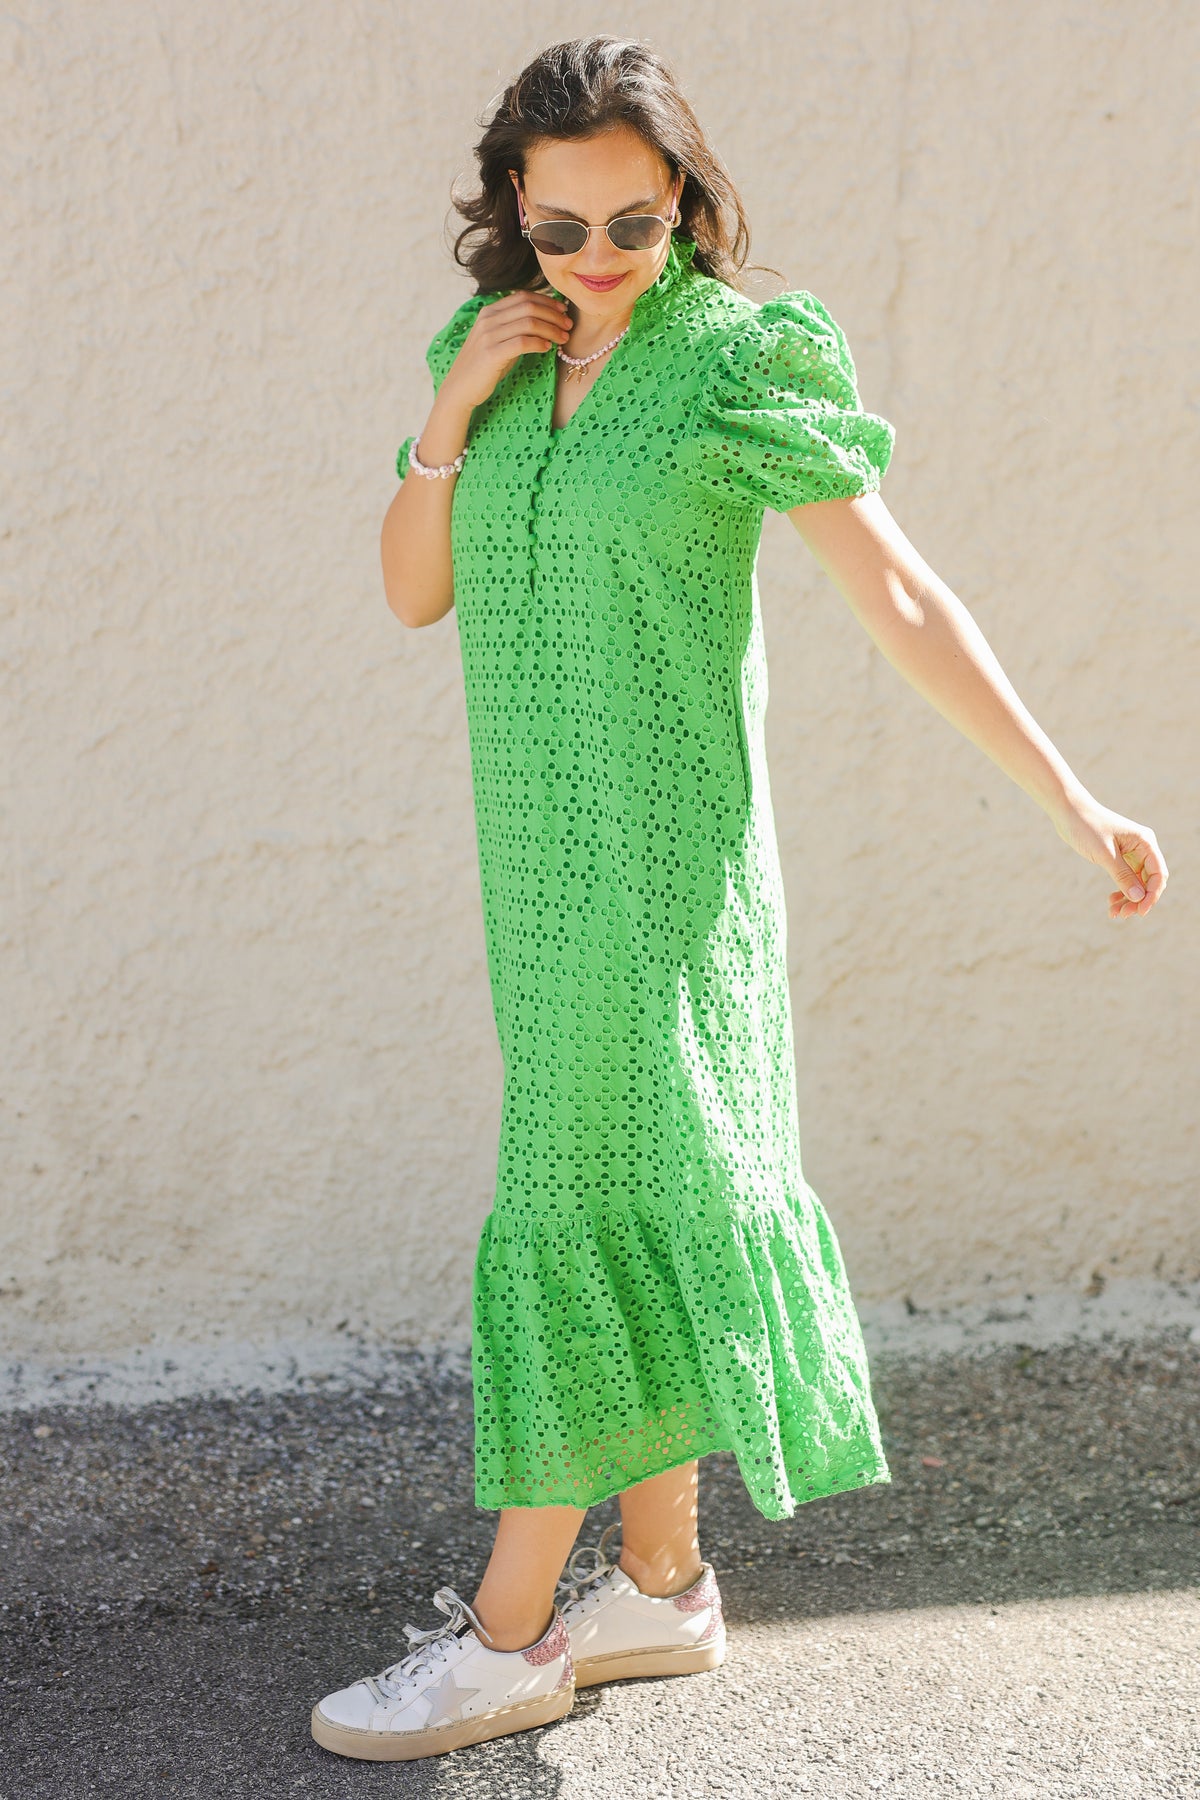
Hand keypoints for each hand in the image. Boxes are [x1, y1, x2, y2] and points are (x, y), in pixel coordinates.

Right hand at [439, 289, 571, 410]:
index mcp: (489, 312)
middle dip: (553, 314)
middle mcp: (488, 319)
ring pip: (528, 323)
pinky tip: (547, 348)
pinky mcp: (491, 354)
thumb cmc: (484, 366)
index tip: (563, 310)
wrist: (460, 389)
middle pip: (529, 307)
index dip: (547, 301)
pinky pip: (521, 342)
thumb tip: (544, 320)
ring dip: (551, 329)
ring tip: (563, 339)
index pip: (523, 296)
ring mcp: (488, 336)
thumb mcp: (499, 340)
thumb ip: (515, 327)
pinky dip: (538, 343)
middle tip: (568, 325)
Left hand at [1050, 794, 1168, 919]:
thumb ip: (1122, 875)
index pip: (1157, 874)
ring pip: (1136, 882)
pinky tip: (1111, 901)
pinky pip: (1125, 878)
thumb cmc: (1087, 827)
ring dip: (1128, 898)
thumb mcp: (1105, 854)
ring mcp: (1131, 852)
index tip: (1139, 911)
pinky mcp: (1118, 856)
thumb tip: (1138, 897)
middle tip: (1122, 915)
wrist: (1068, 811)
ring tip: (1114, 913)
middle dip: (1138, 900)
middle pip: (1148, 881)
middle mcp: (1142, 847)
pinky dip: (1120, 891)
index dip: (1151, 895)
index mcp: (1144, 842)